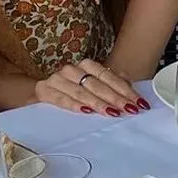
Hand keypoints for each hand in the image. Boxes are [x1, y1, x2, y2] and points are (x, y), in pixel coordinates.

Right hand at [34, 58, 149, 116]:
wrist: (39, 92)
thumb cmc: (70, 91)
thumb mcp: (91, 86)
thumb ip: (110, 85)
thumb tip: (130, 87)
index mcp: (87, 66)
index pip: (110, 77)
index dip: (125, 90)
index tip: (138, 102)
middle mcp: (73, 69)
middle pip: (98, 84)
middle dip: (115, 98)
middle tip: (129, 109)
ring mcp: (58, 79)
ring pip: (81, 91)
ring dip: (98, 103)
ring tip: (112, 112)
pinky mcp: (44, 90)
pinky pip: (61, 98)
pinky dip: (74, 105)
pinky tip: (85, 111)